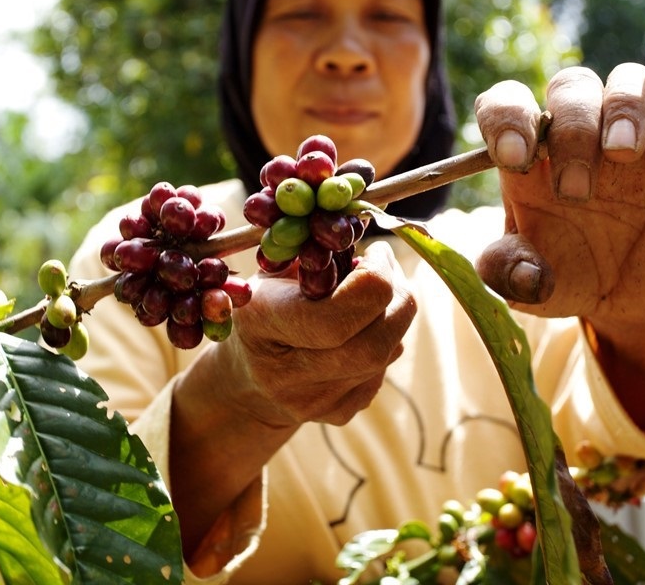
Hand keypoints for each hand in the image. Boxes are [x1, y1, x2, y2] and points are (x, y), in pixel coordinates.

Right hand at [214, 240, 414, 428]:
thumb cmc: (263, 304)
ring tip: (372, 294)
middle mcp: (287, 374)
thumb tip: (363, 230)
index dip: (376, 278)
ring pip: (387, 353)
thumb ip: (315, 250)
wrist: (246, 375)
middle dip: (398, 296)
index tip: (377, 252)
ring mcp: (314, 402)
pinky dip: (384, 340)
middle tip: (388, 269)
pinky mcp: (337, 414)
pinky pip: (382, 371)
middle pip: (376, 342)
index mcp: (264, 323)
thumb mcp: (274, 269)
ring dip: (393, 315)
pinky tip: (362, 326)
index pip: (339, 316)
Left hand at [472, 37, 644, 340]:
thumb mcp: (528, 286)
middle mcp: (575, 134)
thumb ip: (507, 272)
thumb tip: (522, 271)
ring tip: (621, 155)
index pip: (505, 106)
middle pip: (567, 90)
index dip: (506, 118)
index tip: (514, 157)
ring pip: (621, 82)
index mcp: (528, 157)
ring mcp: (627, 132)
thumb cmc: (567, 278)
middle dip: (570, 134)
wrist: (628, 298)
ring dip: (620, 109)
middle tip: (575, 194)